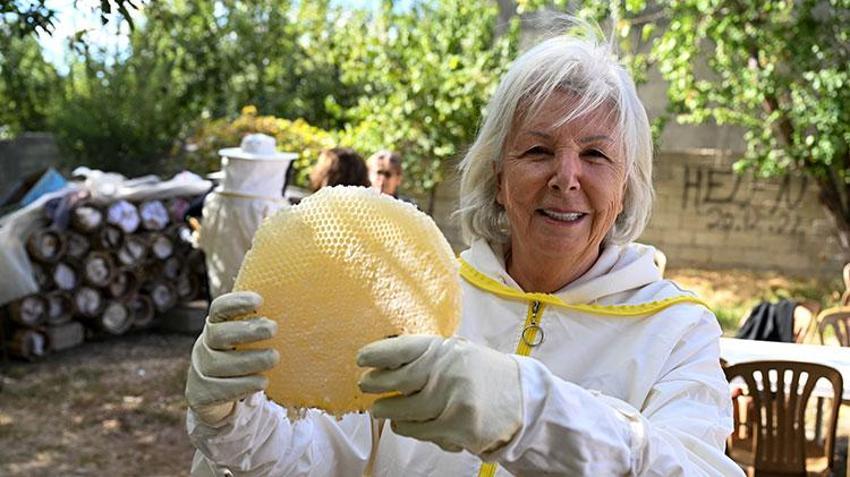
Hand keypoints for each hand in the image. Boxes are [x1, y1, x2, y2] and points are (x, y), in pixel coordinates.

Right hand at [185, 291, 278, 424]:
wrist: (214, 393)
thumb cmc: (239, 357)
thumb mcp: (246, 339)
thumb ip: (261, 324)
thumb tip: (296, 306)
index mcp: (215, 326)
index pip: (219, 308)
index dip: (236, 302)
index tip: (260, 301)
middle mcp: (204, 345)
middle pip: (219, 334)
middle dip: (247, 330)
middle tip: (274, 328)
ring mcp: (199, 370)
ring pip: (220, 364)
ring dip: (250, 360)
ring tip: (274, 357)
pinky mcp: (200, 394)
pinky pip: (220, 389)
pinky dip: (243, 385)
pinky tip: (263, 382)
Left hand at [357, 335, 521, 454]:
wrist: (521, 400)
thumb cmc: (483, 374)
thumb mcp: (457, 353)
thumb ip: (425, 356)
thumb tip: (383, 362)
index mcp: (444, 349)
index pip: (401, 348)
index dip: (376, 354)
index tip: (361, 358)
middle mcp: (446, 371)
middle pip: (394, 381)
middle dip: (374, 384)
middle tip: (366, 385)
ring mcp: (450, 400)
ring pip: (401, 411)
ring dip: (385, 411)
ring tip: (381, 409)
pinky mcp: (455, 427)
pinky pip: (417, 430)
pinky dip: (405, 428)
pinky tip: (403, 424)